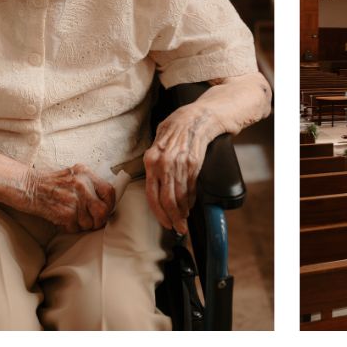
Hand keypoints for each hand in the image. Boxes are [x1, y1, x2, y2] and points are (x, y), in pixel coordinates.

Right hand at [20, 164, 116, 231]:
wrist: (25, 186)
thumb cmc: (47, 182)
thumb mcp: (71, 175)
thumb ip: (88, 184)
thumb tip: (105, 203)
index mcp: (85, 173)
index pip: (109, 191)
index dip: (110, 205)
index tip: (104, 210)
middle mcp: (82, 184)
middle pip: (103, 211)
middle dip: (98, 221)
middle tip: (90, 222)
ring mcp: (74, 198)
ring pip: (89, 223)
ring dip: (81, 226)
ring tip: (70, 219)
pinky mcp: (66, 212)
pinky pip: (75, 228)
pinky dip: (69, 228)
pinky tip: (61, 221)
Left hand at [145, 105, 220, 233]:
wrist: (196, 118)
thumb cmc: (175, 129)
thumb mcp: (157, 143)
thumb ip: (154, 164)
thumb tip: (155, 185)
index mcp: (151, 160)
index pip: (151, 194)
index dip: (158, 212)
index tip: (164, 223)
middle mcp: (163, 164)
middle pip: (166, 200)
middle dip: (172, 218)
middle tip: (177, 228)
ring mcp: (179, 165)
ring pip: (179, 196)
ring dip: (182, 212)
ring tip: (184, 220)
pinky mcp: (194, 164)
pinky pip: (191, 188)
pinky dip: (191, 199)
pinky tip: (190, 205)